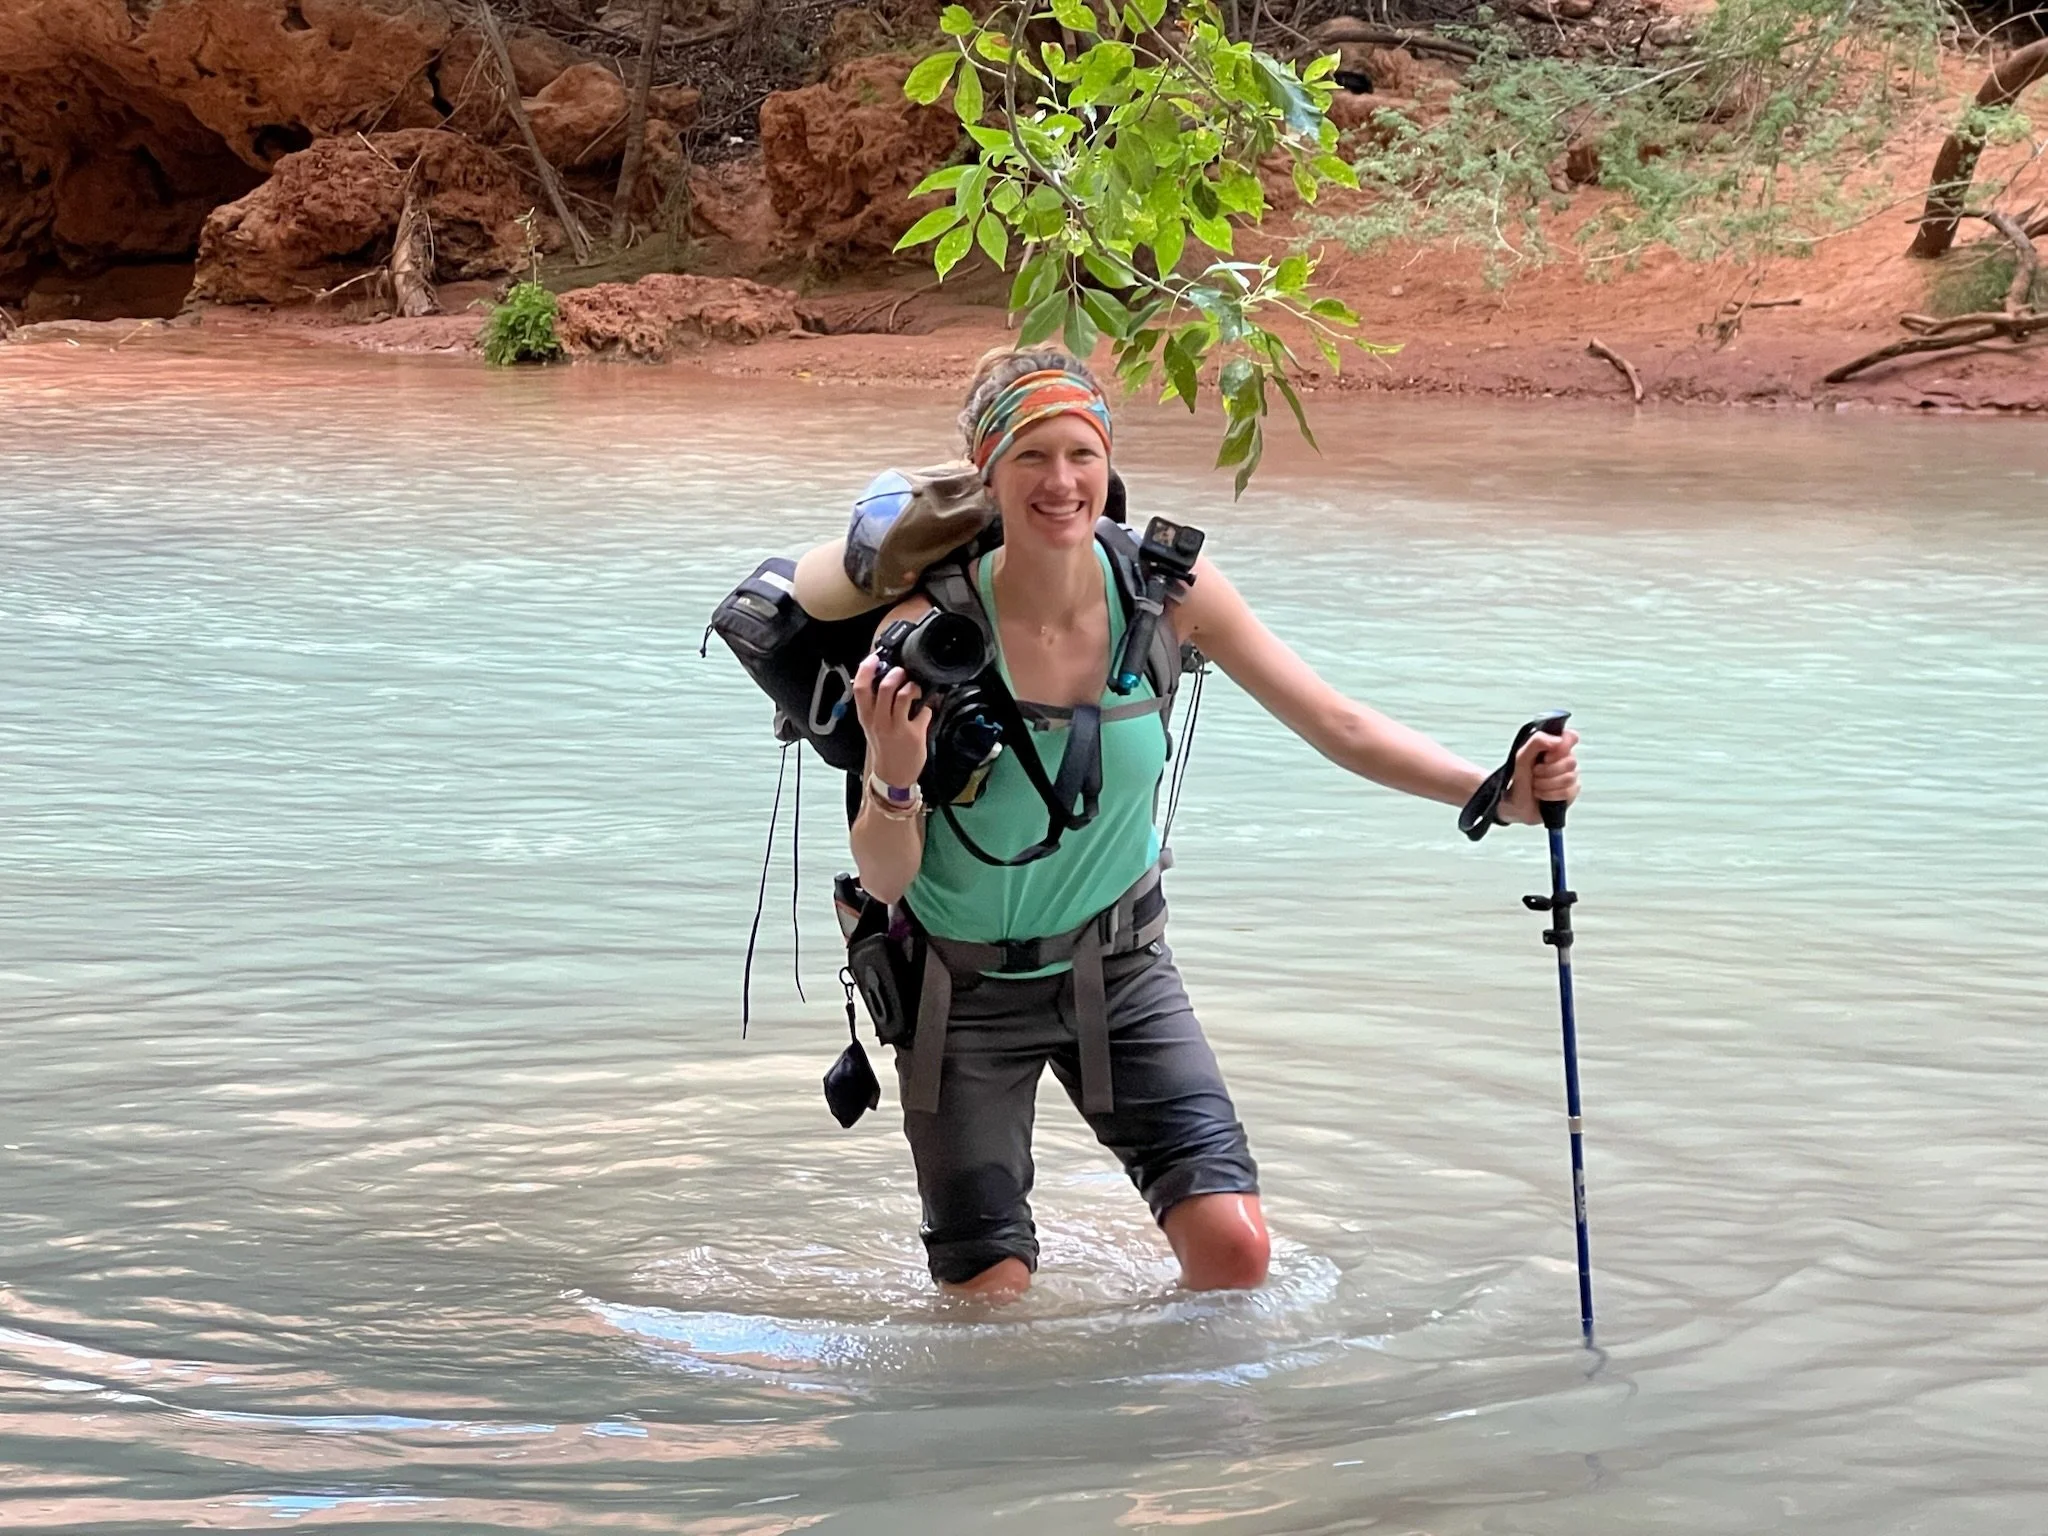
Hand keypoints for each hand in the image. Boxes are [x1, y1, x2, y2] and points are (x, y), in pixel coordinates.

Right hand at [852, 652, 931, 789]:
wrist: (893, 775)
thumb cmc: (883, 747)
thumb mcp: (872, 725)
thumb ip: (875, 704)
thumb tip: (886, 679)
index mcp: (866, 717)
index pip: (861, 688)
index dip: (867, 669)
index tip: (874, 659)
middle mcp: (879, 721)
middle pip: (885, 687)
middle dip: (896, 673)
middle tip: (902, 673)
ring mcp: (897, 728)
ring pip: (904, 695)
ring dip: (912, 686)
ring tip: (914, 689)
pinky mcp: (914, 734)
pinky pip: (923, 711)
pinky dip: (926, 707)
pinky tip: (923, 712)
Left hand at [1498, 726, 1580, 824]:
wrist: (1514, 804)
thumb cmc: (1517, 779)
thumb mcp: (1521, 758)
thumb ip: (1537, 742)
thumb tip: (1558, 740)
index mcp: (1553, 747)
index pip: (1571, 737)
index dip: (1563, 746)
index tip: (1547, 756)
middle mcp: (1564, 760)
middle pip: (1571, 761)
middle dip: (1547, 770)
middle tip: (1534, 773)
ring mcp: (1570, 776)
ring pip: (1569, 777)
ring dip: (1546, 784)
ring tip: (1535, 785)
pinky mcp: (1571, 792)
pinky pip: (1568, 792)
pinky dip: (1550, 794)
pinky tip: (1541, 794)